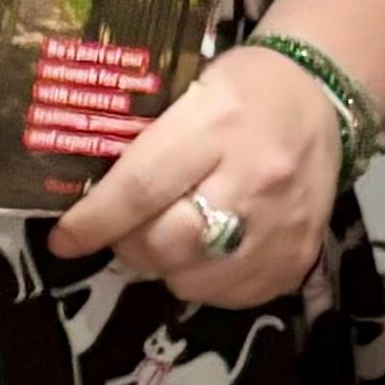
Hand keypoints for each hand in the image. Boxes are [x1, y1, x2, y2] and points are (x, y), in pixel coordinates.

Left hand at [50, 42, 344, 307]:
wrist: (320, 97)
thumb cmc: (242, 88)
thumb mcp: (188, 91)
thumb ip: (145, 144)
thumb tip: (88, 198)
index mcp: (218, 123)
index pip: (141, 188)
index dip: (95, 221)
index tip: (64, 239)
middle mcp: (254, 178)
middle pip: (167, 244)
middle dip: (130, 247)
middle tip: (124, 233)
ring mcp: (282, 225)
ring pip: (194, 280)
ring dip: (168, 267)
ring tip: (171, 238)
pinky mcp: (298, 257)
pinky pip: (231, 295)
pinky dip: (206, 281)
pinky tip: (207, 253)